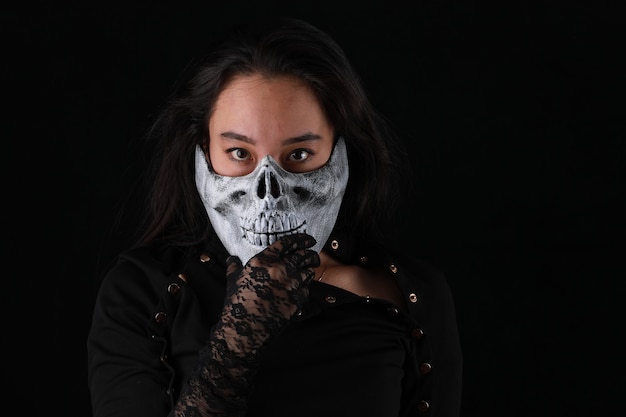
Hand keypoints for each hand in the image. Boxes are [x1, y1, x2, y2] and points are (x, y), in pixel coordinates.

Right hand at [222, 232, 319, 349]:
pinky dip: (304, 289)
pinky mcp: (296, 300)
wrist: (244, 329)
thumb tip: (231, 259)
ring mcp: (290, 284)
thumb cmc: (237, 304)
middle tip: (313, 257)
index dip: (301, 239)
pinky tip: (299, 291)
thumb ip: (234, 267)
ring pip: (308, 272)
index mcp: (263, 261)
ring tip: (307, 273)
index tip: (308, 240)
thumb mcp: (233, 281)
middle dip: (311, 255)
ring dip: (309, 272)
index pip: (287, 243)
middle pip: (303, 255)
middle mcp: (280, 269)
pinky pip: (306, 290)